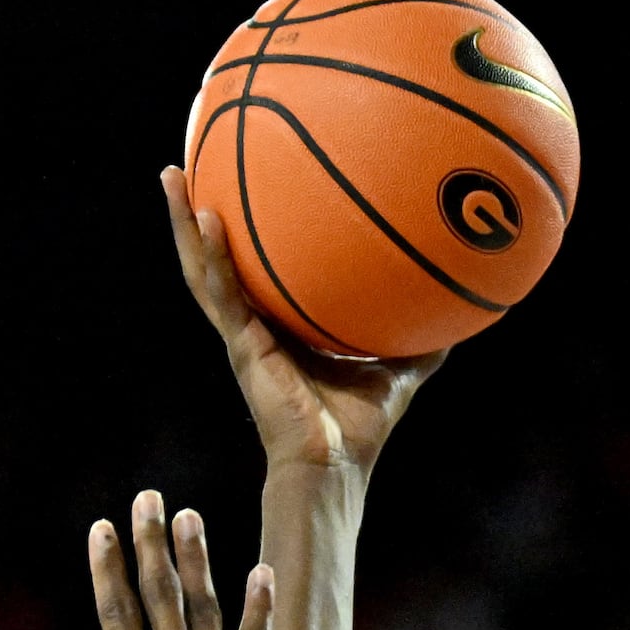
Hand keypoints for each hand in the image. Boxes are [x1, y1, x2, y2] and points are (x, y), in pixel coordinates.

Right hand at [3, 491, 296, 629]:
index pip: (115, 615)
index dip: (107, 569)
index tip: (102, 529)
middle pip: (160, 596)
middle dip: (150, 544)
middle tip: (146, 499)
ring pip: (206, 607)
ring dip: (197, 560)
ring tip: (190, 517)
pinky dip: (259, 606)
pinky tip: (262, 570)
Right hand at [163, 168, 443, 472]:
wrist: (336, 463)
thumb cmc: (359, 425)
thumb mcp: (398, 368)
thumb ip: (421, 338)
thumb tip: (459, 310)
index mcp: (280, 326)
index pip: (254, 268)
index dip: (242, 232)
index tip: (234, 186)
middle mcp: (253, 324)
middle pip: (217, 257)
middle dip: (196, 213)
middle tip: (181, 165)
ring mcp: (242, 334)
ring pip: (203, 268)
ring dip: (184, 222)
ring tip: (171, 175)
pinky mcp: (243, 346)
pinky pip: (222, 292)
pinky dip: (211, 255)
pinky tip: (204, 217)